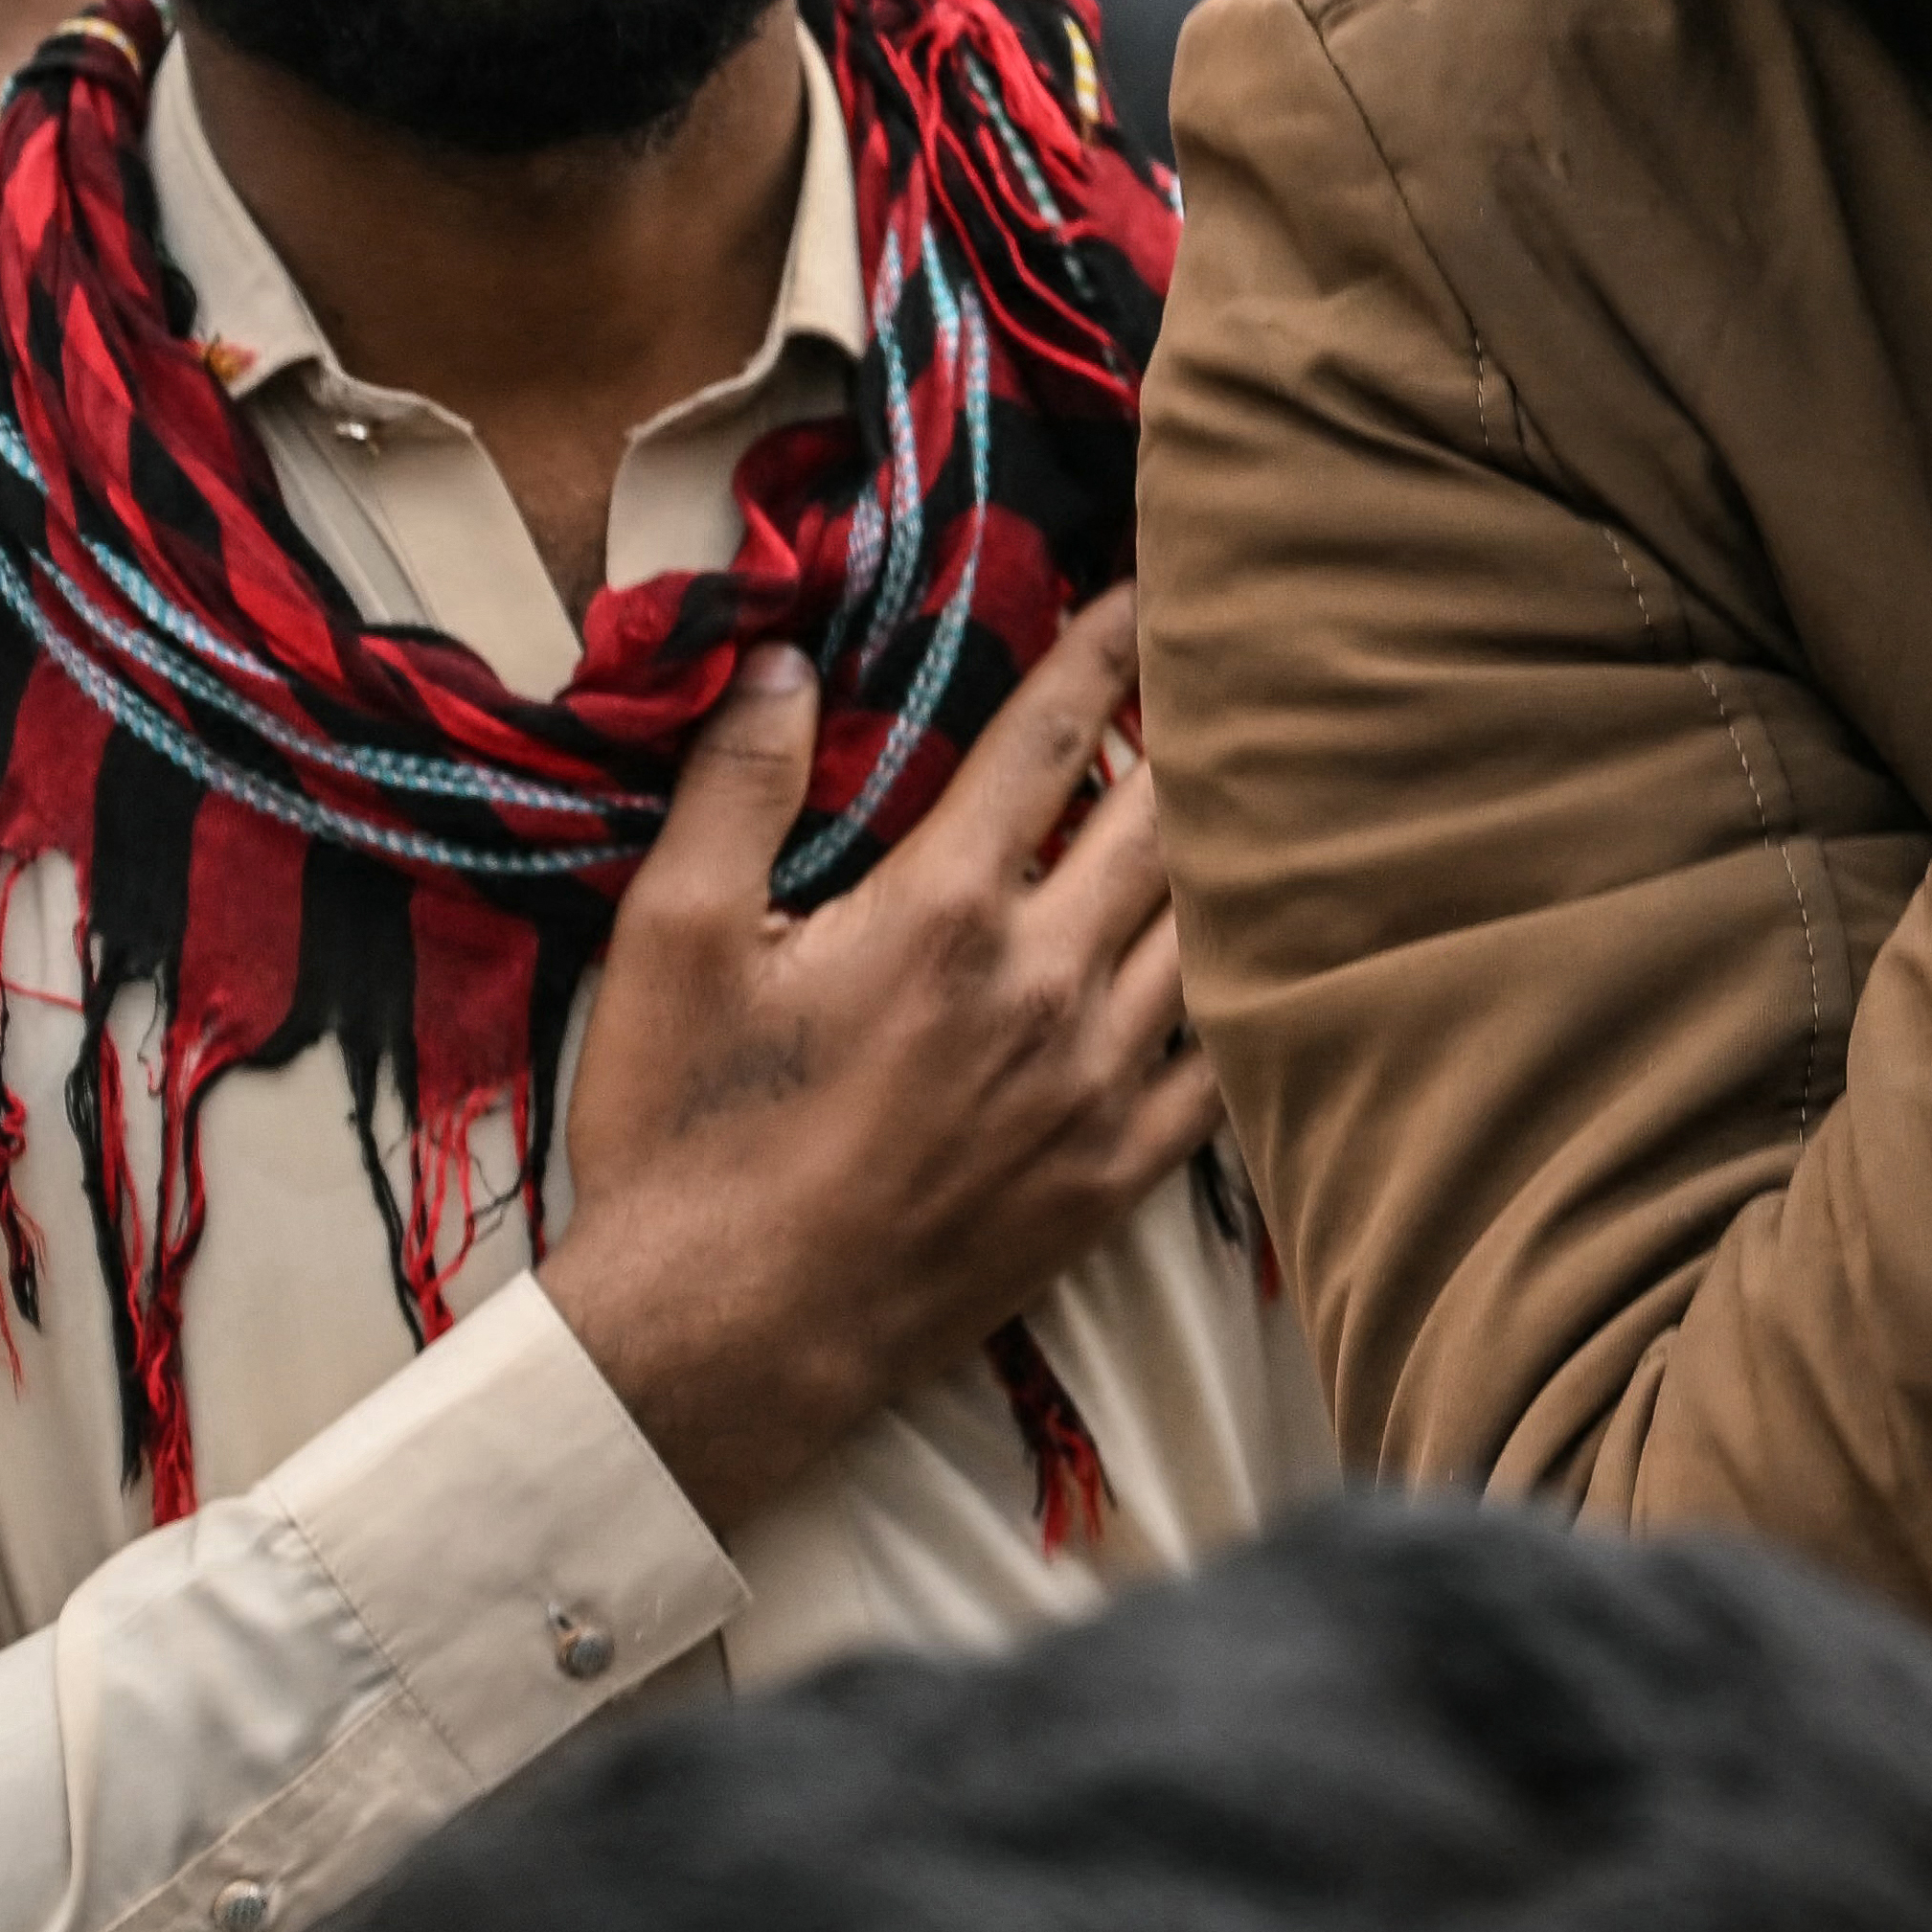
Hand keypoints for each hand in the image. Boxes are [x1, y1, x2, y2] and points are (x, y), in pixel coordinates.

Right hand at [537, 590, 1214, 1533]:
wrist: (726, 1342)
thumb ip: (737, 786)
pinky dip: (1249, 995)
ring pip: (1212, 930)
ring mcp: (1097, 1084)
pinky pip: (1227, 1063)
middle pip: (1168, 818)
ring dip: (1233, 852)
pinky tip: (1258, 959)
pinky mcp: (1118, 1173)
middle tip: (1237, 667)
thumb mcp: (673, 943)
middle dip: (1201, 730)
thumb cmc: (686, 1138)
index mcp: (946, 911)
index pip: (1055, 739)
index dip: (1111, 647)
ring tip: (1258, 791)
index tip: (1154, 588)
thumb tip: (783, 658)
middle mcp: (1048, 984)